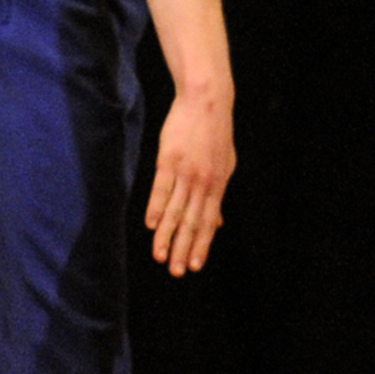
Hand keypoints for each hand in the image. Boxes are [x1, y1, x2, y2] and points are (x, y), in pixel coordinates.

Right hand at [146, 85, 234, 276]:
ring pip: (175, 210)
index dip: (201, 245)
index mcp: (218, 185)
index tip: (194, 266)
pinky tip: (150, 225)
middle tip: (175, 272)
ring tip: (159, 256)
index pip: (209, 222)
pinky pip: (161, 189)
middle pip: (192, 222)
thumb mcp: (225, 166)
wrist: (206, 101)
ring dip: (166, 235)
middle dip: (183, 249)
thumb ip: (217, 197)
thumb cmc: (214, 135)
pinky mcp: (168, 160)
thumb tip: (218, 224)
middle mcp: (203, 183)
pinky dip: (156, 208)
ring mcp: (185, 172)